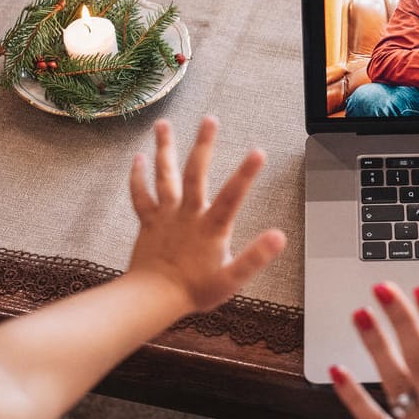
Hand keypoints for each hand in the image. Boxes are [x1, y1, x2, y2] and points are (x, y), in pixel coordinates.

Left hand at [128, 117, 286, 313]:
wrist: (152, 299)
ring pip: (164, 176)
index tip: (258, 151)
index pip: (232, 196)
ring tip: (163, 124)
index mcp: (211, 228)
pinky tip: (138, 158)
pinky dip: (138, 177)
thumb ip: (255, 257)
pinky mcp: (148, 222)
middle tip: (210, 119)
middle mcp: (187, 215)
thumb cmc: (195, 291)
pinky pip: (141, 196)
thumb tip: (279, 237)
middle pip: (195, 174)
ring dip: (164, 149)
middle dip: (203, 146)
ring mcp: (165, 216)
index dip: (245, 174)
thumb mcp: (232, 279)